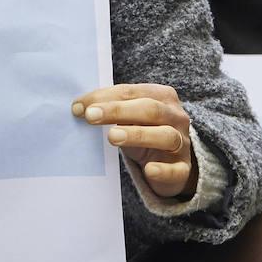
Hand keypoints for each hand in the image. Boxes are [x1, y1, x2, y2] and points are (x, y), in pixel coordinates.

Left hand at [74, 84, 195, 198]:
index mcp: (162, 96)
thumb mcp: (130, 117)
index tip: (79, 106)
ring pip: (165, 136)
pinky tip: (149, 169)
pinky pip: (176, 170)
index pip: (132, 92)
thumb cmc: (143, 132)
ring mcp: (181, 143)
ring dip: (138, 135)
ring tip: (112, 137)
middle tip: (90, 116)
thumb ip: (111, 109)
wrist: (170, 163)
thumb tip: (79, 108)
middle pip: (149, 109)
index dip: (105, 97)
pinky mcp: (182, 169)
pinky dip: (163, 170)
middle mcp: (176, 116)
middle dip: (118, 111)